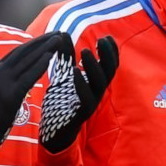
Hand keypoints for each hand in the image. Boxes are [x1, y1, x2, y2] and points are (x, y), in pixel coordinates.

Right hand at [0, 32, 65, 154]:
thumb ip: (8, 76)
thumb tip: (23, 66)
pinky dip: (40, 65)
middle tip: (58, 32)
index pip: (18, 51)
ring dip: (45, 48)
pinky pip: (29, 76)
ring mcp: (4, 81)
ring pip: (28, 60)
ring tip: (59, 39)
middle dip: (42, 40)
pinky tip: (51, 57)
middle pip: (24, 51)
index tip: (48, 36)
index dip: (35, 42)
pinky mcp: (12, 93)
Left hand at [39, 35, 118, 152]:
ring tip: (85, 51)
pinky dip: (81, 83)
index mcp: (95, 83)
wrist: (54, 131)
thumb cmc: (62, 102)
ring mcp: (91, 103)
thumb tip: (63, 34)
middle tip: (102, 40)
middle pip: (109, 72)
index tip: (107, 37)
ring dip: (93, 66)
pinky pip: (85, 98)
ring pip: (99, 84)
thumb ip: (65, 57)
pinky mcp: (81, 113)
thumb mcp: (63, 75)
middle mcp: (97, 92)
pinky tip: (74, 71)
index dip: (111, 52)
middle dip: (108, 56)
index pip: (110, 65)